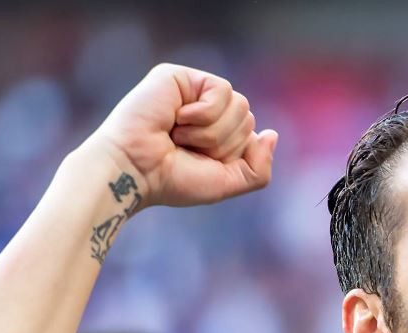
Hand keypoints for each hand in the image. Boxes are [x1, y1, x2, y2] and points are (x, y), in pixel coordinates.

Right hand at [80, 63, 277, 208]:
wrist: (135, 170)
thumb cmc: (173, 179)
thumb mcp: (226, 182)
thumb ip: (258, 168)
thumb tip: (272, 134)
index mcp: (217, 131)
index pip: (252, 135)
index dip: (233, 154)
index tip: (200, 162)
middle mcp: (206, 108)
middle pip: (247, 118)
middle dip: (222, 143)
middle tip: (187, 148)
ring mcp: (193, 90)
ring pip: (240, 105)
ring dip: (211, 132)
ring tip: (180, 135)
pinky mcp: (180, 76)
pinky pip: (222, 91)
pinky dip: (203, 114)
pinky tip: (177, 119)